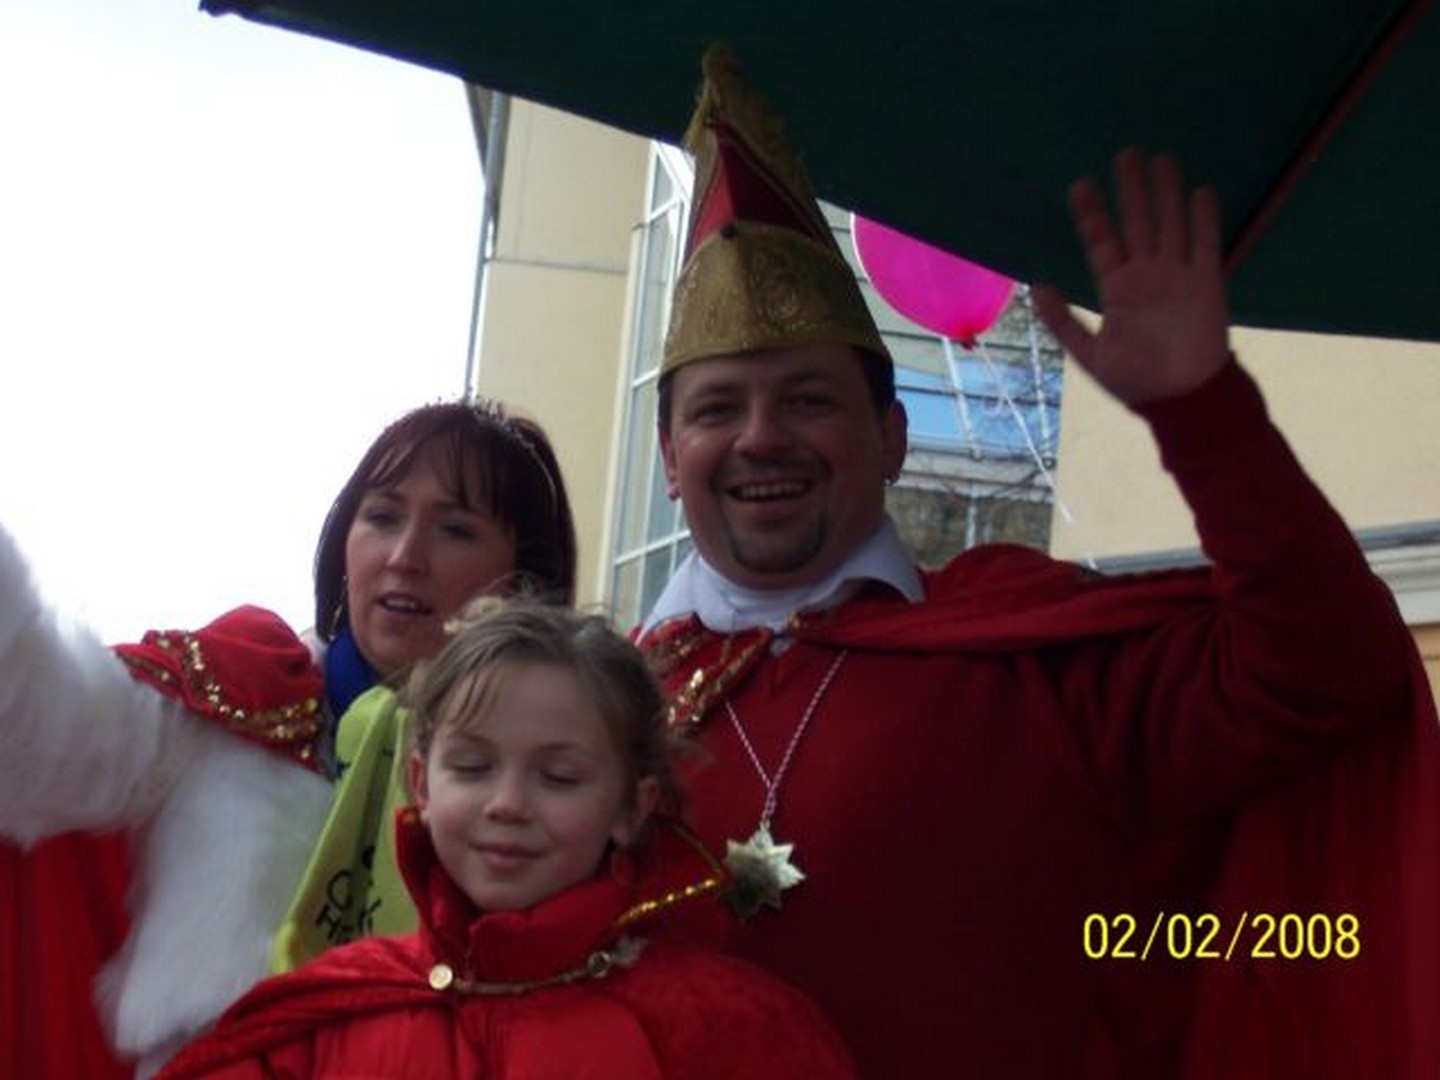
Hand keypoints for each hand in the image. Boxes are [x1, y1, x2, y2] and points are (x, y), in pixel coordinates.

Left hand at [1033, 149, 1230, 405]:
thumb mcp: (1089, 353)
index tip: (1079, 185)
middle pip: (1137, 223)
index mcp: (1118, 291)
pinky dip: (1203, 220)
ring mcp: (1177, 276)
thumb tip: (1034, 285)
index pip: (1102, 242)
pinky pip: (1205, 245)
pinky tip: (1199, 191)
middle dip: (1131, 190)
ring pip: (1170, 225)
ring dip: (1166, 194)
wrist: (1182, 401)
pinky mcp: (1207, 284)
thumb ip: (1063, 320)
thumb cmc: (1136, 382)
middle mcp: (1147, 276)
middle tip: (1125, 153)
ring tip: (1161, 159)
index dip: (1092, 215)